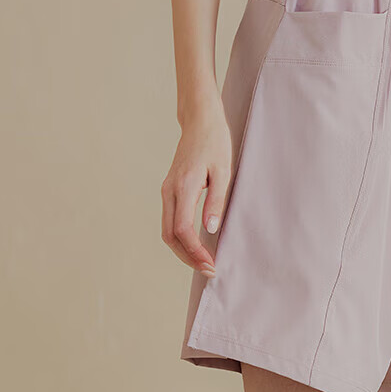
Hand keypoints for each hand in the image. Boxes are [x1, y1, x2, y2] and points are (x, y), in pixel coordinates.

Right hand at [161, 104, 231, 278]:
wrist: (200, 121)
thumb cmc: (215, 142)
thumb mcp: (223, 171)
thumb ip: (216, 201)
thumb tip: (210, 229)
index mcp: (183, 187)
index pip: (183, 230)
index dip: (195, 252)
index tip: (211, 264)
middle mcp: (169, 191)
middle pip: (170, 236)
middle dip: (188, 257)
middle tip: (209, 270)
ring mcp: (167, 190)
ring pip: (167, 230)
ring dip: (183, 250)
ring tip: (203, 262)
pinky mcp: (170, 190)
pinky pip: (170, 221)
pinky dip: (181, 238)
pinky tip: (196, 245)